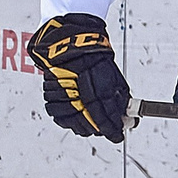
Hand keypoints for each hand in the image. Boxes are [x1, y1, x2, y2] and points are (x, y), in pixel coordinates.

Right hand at [28, 14, 133, 140]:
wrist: (70, 41)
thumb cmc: (93, 55)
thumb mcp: (113, 74)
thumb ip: (119, 97)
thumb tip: (127, 116)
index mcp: (95, 81)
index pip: (104, 113)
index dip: (112, 128)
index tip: (118, 136)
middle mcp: (78, 87)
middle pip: (89, 120)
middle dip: (100, 129)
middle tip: (107, 130)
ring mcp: (63, 90)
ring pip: (73, 121)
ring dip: (84, 127)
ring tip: (91, 126)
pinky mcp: (51, 92)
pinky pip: (59, 115)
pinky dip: (69, 121)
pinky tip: (75, 119)